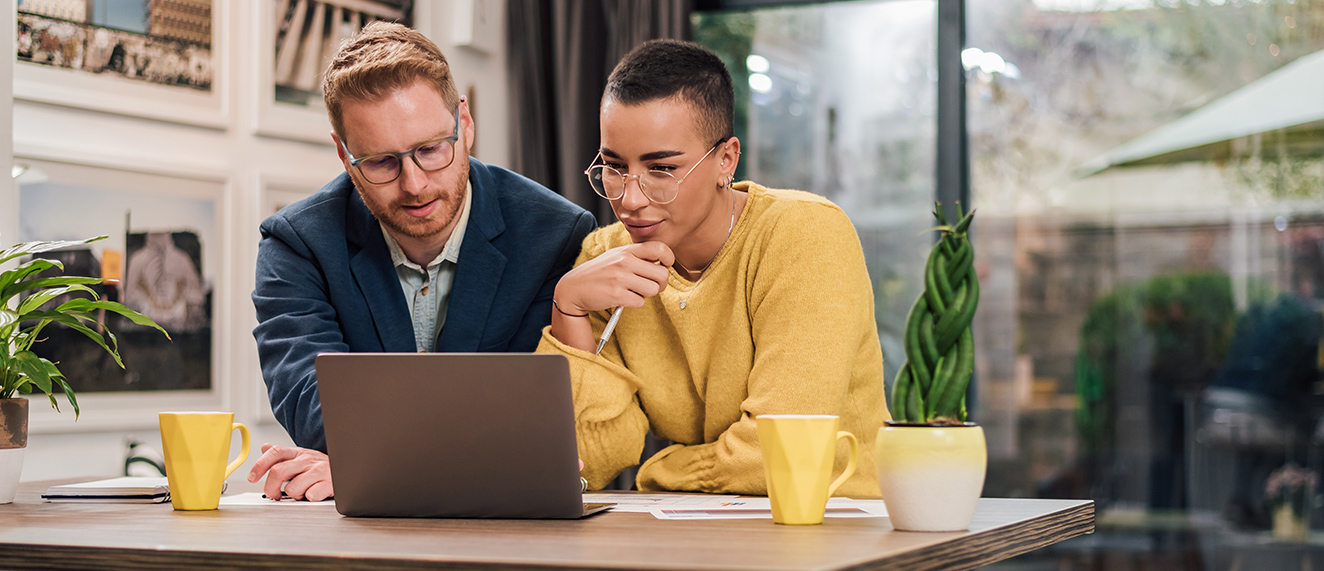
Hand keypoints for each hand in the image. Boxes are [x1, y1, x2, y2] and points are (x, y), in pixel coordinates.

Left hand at [246, 443, 332, 500]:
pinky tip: (313, 494)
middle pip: (278, 472)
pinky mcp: (329, 483)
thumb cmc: (321, 467)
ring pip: (292, 488)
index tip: (252, 477)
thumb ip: (282, 455)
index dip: (260, 465)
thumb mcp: (301, 457)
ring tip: (301, 492)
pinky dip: (309, 498)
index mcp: (298, 453)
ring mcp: (318, 471)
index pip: (275, 453)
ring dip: (293, 495)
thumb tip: (264, 447)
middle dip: (271, 488)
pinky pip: (310, 495)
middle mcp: (307, 459)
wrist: (348, 469)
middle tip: (274, 495)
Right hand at [555, 242, 674, 313]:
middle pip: (662, 274)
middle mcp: (625, 261)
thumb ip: (637, 257)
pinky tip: (623, 299)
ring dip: (646, 295)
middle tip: (650, 286)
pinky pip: (640, 302)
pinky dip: (634, 303)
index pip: (660, 248)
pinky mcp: (616, 294)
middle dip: (660, 284)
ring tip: (633, 292)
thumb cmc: (600, 273)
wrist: (574, 288)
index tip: (664, 267)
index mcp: (627, 250)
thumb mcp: (616, 257)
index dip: (669, 259)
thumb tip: (662, 263)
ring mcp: (620, 278)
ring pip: (653, 290)